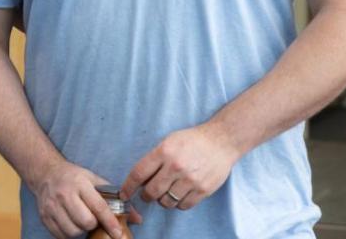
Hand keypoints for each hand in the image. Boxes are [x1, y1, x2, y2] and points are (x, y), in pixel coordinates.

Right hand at [29, 159, 136, 238]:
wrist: (46, 173)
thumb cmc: (75, 178)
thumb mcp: (95, 181)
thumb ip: (116, 199)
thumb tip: (137, 219)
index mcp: (80, 183)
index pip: (98, 206)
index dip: (110, 222)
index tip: (118, 233)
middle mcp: (65, 194)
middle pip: (85, 221)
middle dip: (93, 225)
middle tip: (93, 220)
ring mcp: (52, 206)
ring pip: (73, 231)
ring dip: (81, 231)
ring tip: (82, 223)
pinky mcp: (44, 216)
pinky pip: (60, 235)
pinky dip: (69, 235)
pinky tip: (72, 225)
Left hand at [120, 122, 240, 211]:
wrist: (221, 141)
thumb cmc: (192, 140)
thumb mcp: (169, 141)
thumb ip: (155, 158)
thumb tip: (140, 178)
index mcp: (164, 151)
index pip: (139, 173)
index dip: (128, 186)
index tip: (124, 193)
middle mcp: (176, 166)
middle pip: (151, 191)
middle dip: (146, 196)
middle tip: (147, 195)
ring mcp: (190, 179)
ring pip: (167, 201)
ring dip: (163, 201)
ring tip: (166, 193)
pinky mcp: (203, 189)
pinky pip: (184, 206)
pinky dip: (179, 204)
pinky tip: (180, 195)